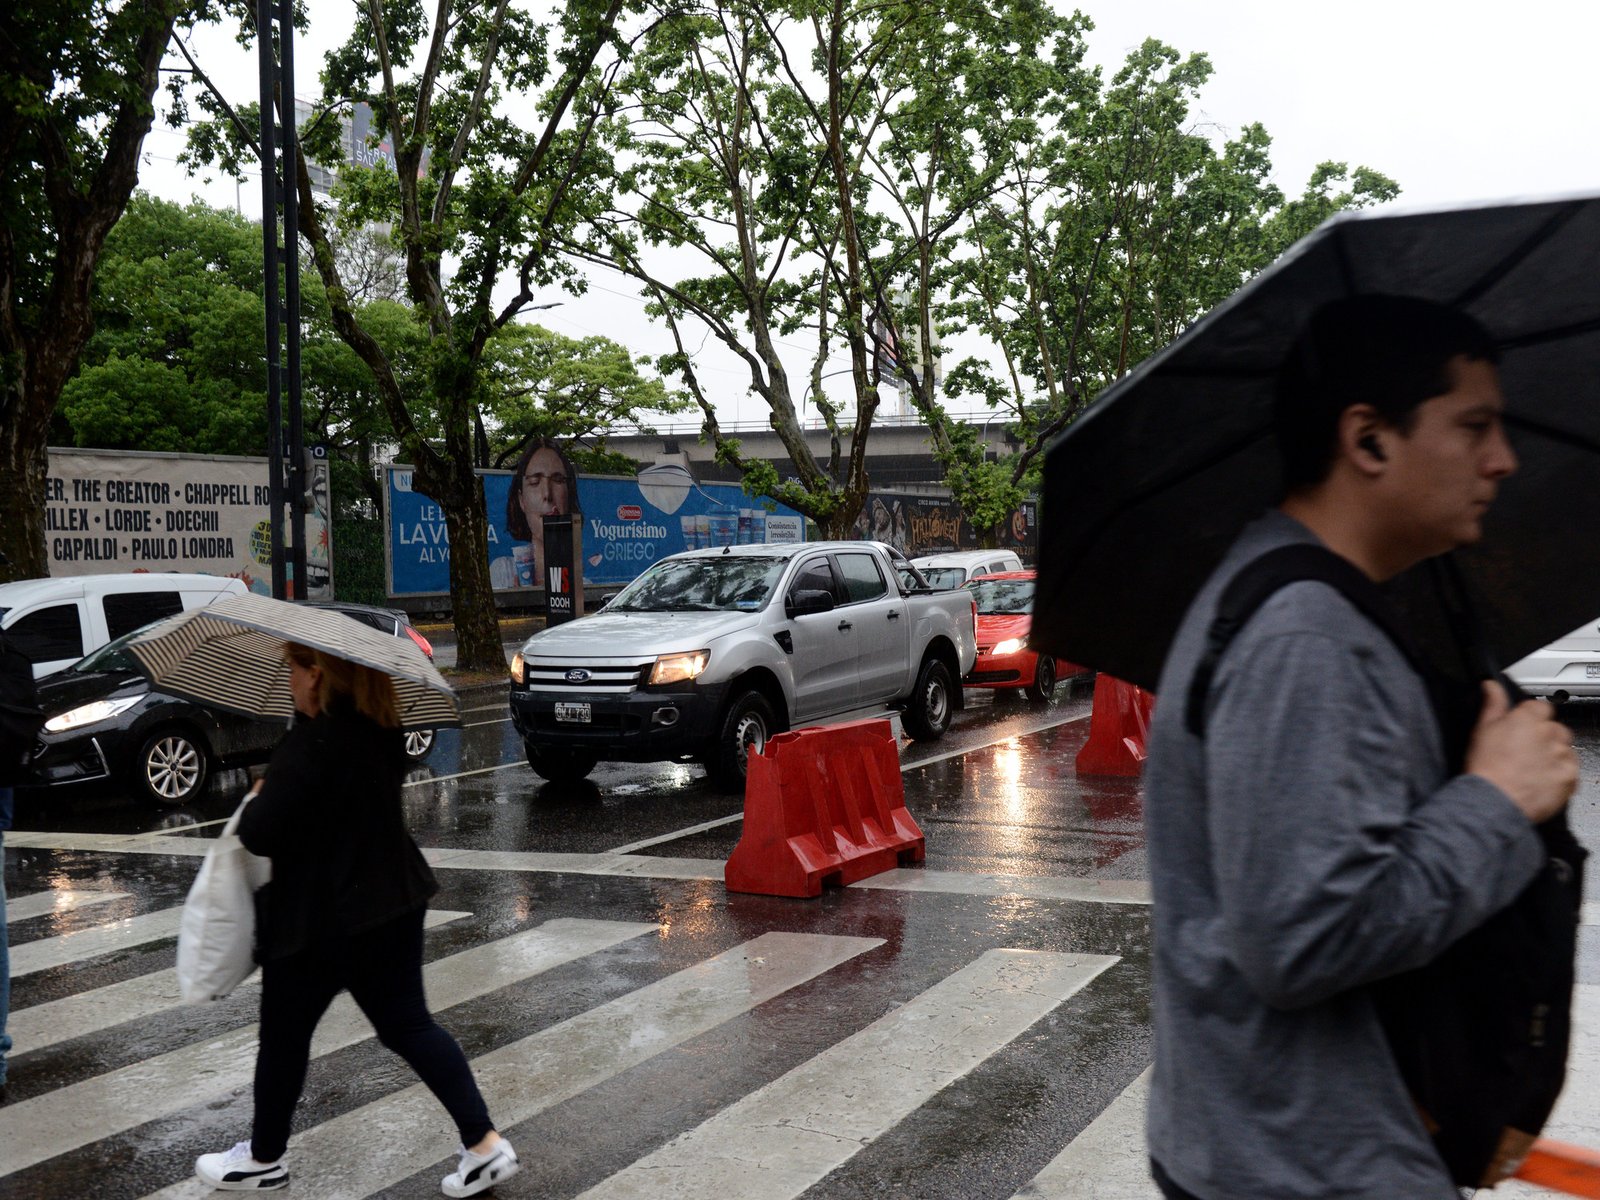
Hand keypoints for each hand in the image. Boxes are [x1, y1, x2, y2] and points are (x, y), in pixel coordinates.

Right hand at [1466, 681, 1578, 822]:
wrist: (1494, 800)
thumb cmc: (1486, 767)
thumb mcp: (1482, 730)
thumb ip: (1493, 704)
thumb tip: (1492, 685)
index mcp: (1527, 718)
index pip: (1540, 707)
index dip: (1530, 718)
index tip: (1523, 728)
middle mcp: (1548, 732)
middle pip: (1555, 728)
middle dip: (1545, 737)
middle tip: (1526, 752)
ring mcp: (1561, 754)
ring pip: (1565, 748)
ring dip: (1554, 755)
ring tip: (1533, 769)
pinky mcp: (1570, 775)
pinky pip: (1572, 771)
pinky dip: (1561, 775)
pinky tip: (1542, 780)